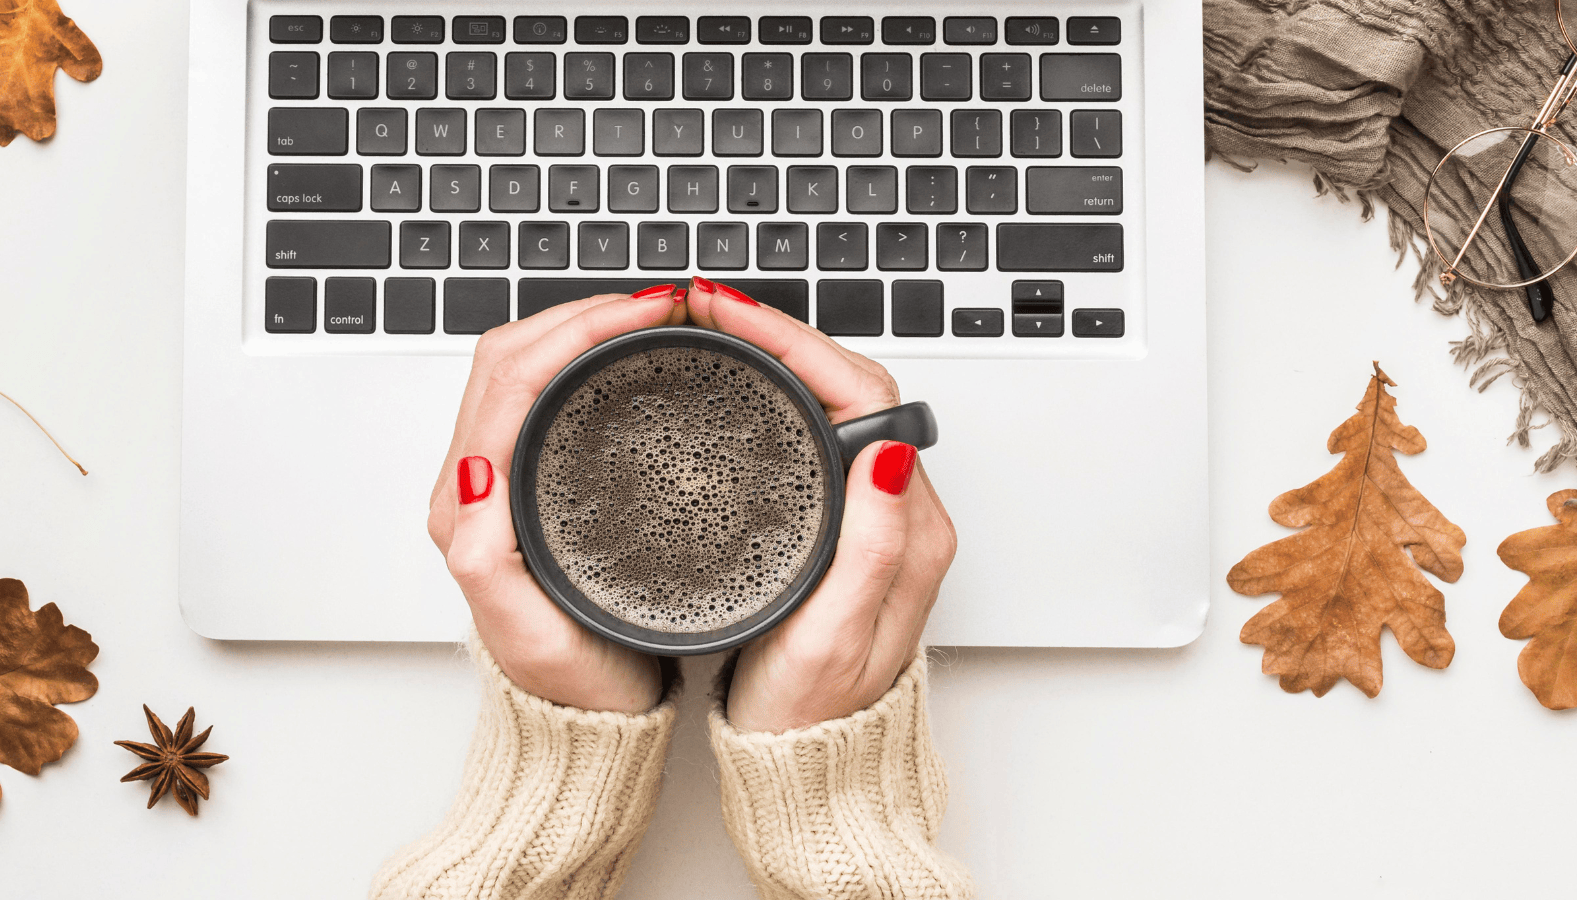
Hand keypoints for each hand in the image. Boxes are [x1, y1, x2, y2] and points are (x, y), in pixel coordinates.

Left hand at [427, 285, 689, 713]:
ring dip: (580, 328)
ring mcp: (499, 481)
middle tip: (658, 306)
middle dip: (580, 314)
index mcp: (467, 511)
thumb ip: (489, 562)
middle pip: (510, 357)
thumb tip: (475, 478)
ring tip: (649, 317)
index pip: (507, 381)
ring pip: (525, 368)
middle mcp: (474, 488)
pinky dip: (585, 358)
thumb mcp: (532, 635)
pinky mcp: (529, 484)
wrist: (588, 724)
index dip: (574, 332)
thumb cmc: (571, 685)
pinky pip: (545, 394)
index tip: (643, 316)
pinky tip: (631, 357)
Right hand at [684, 277, 956, 732]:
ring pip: (827, 401)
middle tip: (705, 307)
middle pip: (846, 382)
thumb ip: (869, 548)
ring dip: (773, 355)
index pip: (862, 393)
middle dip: (777, 332)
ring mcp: (868, 513)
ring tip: (710, 328)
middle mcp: (896, 510)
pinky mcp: (838, 524)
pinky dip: (769, 393)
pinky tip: (729, 386)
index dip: (793, 342)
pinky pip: (811, 431)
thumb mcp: (835, 639)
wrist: (810, 771)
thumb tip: (886, 451)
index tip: (730, 317)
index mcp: (907, 529)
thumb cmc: (814, 717)